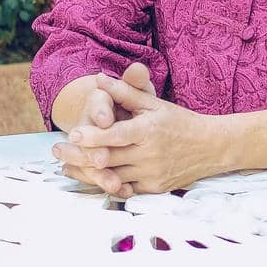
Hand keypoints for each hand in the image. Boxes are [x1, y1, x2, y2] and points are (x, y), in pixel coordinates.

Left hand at [52, 71, 224, 195]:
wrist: (210, 147)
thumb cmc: (179, 121)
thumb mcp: (154, 103)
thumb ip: (125, 92)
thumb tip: (98, 78)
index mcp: (150, 130)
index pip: (116, 135)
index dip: (94, 136)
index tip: (73, 134)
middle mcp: (150, 154)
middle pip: (108, 158)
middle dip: (79, 156)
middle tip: (56, 150)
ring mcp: (152, 174)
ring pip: (112, 176)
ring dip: (86, 172)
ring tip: (65, 166)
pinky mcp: (153, 188)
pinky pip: (124, 189)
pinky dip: (106, 183)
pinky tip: (89, 178)